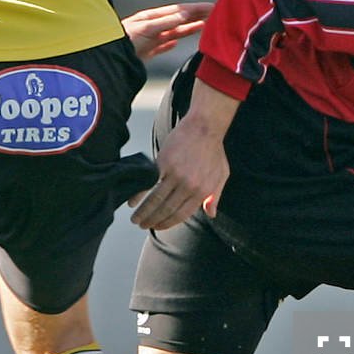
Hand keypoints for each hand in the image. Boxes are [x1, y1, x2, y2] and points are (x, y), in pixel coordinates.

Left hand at [122, 2, 211, 60]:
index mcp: (152, 17)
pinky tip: (175, 43)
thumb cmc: (124, 39)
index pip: (179, 11)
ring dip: (188, 29)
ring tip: (203, 26)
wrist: (109, 57)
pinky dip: (170, 44)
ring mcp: (149, 39)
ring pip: (173, 32)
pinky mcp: (145, 52)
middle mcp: (152, 26)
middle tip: (213, 14)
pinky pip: (161, 46)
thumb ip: (166, 22)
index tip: (212, 7)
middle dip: (195, 16)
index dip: (196, 9)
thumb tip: (185, 14)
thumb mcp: (147, 28)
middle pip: (178, 20)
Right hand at [128, 81, 239, 229]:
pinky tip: (132, 202)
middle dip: (153, 221)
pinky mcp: (164, 162)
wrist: (205, 127)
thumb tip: (211, 213)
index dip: (168, 223)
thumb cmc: (214, 150)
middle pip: (167, 209)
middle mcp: (189, 185)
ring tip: (135, 220)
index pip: (182, 214)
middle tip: (143, 226)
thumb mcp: (221, 175)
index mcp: (202, 191)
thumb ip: (215, 196)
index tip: (158, 227)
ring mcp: (176, 174)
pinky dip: (139, 194)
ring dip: (144, 212)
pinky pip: (149, 183)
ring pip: (156, 199)